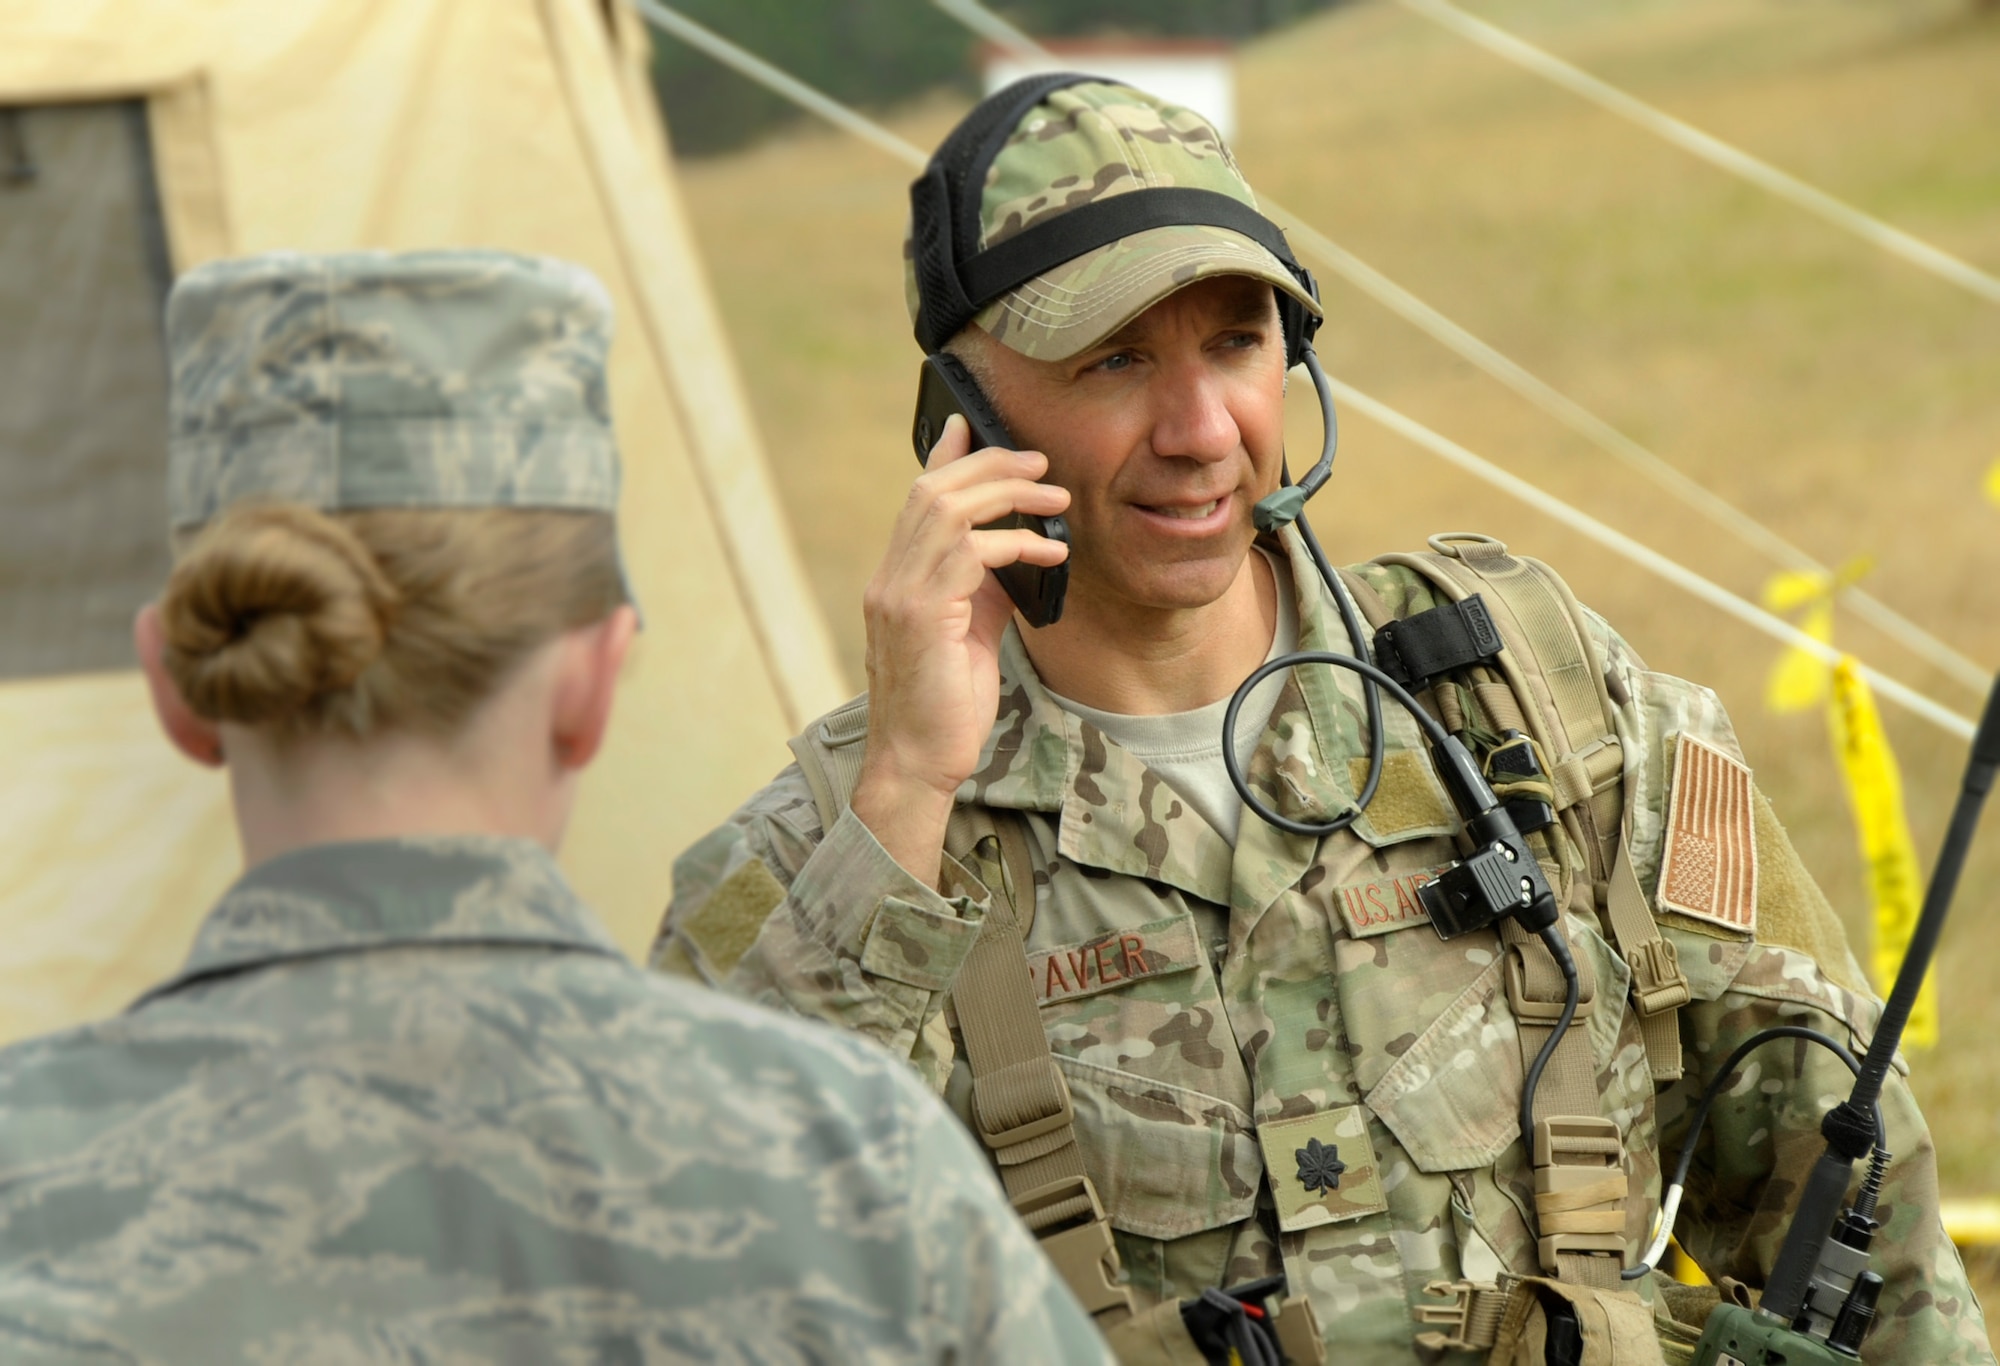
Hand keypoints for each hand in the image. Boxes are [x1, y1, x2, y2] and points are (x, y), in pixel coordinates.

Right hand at [851, 414, 1069, 886]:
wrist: (918, 762)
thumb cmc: (946, 706)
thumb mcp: (969, 633)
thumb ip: (981, 589)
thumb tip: (1016, 551)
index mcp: (898, 579)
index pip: (918, 498)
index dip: (946, 456)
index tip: (975, 427)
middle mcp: (889, 578)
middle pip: (932, 490)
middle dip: (989, 465)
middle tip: (1040, 462)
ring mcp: (897, 594)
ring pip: (946, 510)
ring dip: (1007, 494)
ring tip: (1053, 496)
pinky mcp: (918, 615)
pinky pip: (968, 553)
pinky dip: (1013, 542)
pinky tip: (1048, 551)